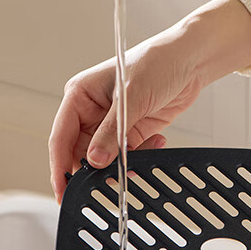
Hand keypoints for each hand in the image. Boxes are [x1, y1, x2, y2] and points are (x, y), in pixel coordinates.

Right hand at [49, 0, 250, 199]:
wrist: (191, 60)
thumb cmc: (157, 62)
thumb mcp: (131, 97)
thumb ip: (111, 132)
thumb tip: (95, 160)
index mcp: (80, 96)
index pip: (61, 137)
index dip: (59, 166)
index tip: (63, 189)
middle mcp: (92, 111)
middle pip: (80, 152)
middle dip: (95, 168)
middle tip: (110, 179)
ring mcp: (112, 124)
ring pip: (104, 158)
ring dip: (121, 163)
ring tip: (139, 155)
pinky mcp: (131, 132)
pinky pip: (127, 156)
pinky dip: (139, 157)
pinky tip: (156, 141)